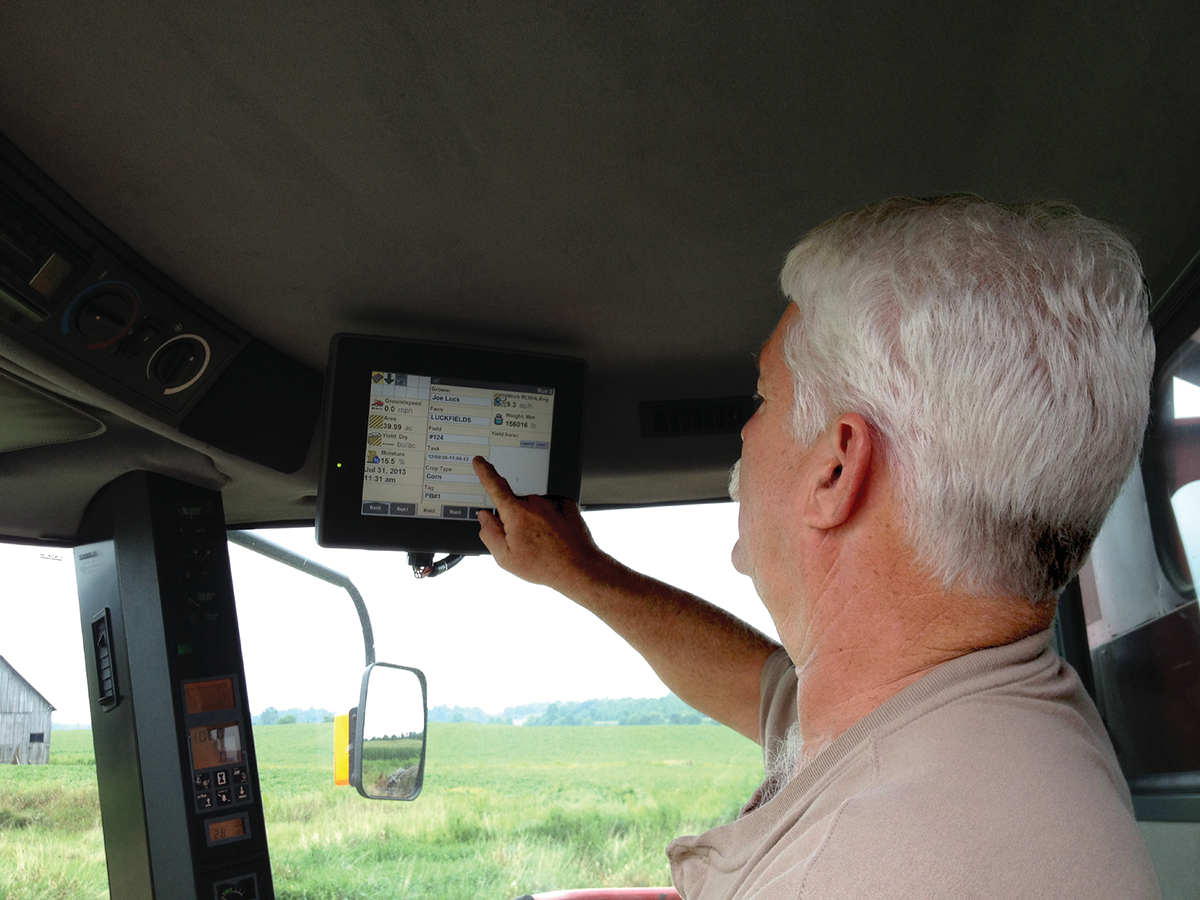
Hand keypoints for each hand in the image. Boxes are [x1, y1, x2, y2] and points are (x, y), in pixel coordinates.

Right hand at [472, 456, 602, 589]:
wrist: (578, 567)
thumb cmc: (544, 564)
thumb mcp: (506, 557)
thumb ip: (489, 534)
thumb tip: (485, 517)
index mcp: (516, 512)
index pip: (495, 486)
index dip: (485, 472)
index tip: (480, 461)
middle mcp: (534, 502)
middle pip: (516, 505)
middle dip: (516, 520)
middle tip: (527, 544)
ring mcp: (552, 501)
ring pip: (534, 508)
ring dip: (535, 521)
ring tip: (544, 543)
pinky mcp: (566, 503)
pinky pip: (551, 508)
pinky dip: (550, 519)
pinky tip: (555, 536)